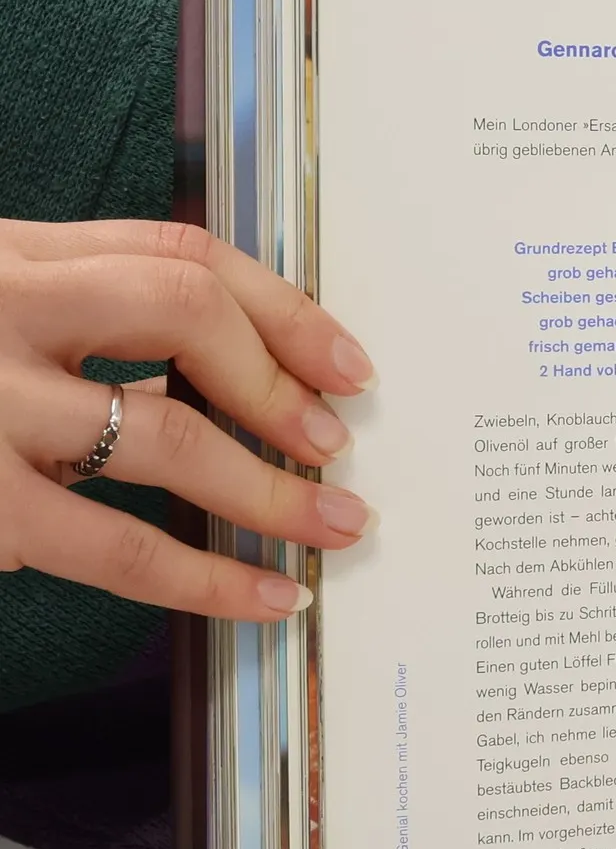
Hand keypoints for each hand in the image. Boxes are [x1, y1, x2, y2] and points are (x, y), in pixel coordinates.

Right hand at [0, 218, 376, 620]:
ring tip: (336, 528)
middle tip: (336, 444)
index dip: (282, 306)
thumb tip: (239, 362)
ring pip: (168, 438)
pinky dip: (210, 579)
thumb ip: (74, 306)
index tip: (348, 363)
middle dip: (279, 380)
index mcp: (8, 257)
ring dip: (272, 491)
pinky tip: (266, 596)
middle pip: (183, 310)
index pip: (177, 252)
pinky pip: (119, 549)